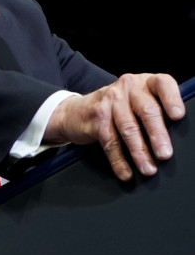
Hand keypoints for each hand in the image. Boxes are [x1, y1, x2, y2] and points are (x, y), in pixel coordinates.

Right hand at [46, 73, 184, 180]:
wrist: (75, 111)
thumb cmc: (118, 108)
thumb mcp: (137, 100)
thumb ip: (156, 109)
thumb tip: (178, 136)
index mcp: (144, 82)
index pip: (163, 84)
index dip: (172, 99)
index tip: (177, 116)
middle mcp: (128, 87)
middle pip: (147, 111)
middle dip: (157, 135)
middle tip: (165, 154)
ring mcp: (110, 100)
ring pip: (128, 129)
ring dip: (139, 152)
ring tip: (148, 169)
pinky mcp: (97, 117)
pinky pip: (110, 141)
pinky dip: (119, 160)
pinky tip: (126, 172)